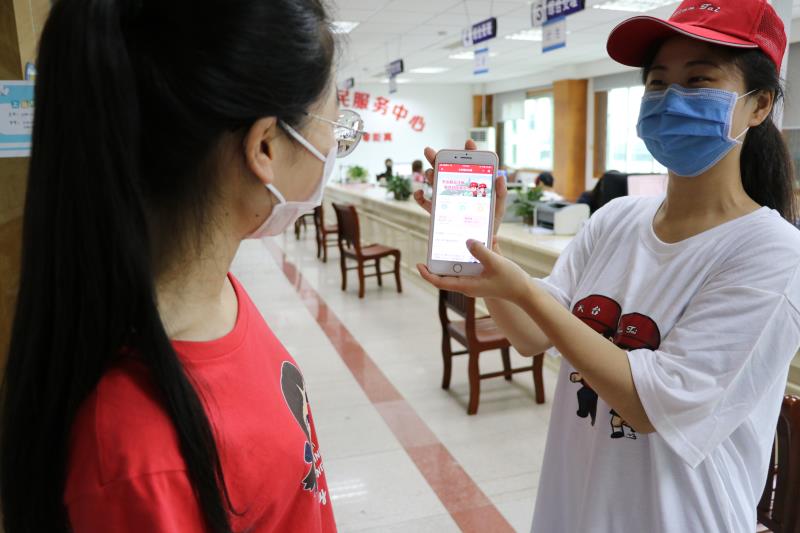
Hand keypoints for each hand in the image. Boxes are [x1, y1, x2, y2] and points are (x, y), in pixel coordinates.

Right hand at [413, 140, 506, 249]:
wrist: (477, 246)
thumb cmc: (489, 225)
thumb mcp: (497, 209)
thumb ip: (501, 193)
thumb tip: (500, 176)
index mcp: (472, 185)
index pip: (471, 165)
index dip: (470, 152)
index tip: (468, 143)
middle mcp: (457, 188)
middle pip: (446, 169)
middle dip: (437, 159)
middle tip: (430, 152)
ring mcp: (446, 199)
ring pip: (434, 182)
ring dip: (429, 176)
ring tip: (429, 174)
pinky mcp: (438, 212)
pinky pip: (426, 203)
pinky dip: (420, 197)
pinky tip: (420, 193)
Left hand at [416, 239, 531, 302]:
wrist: (524, 291)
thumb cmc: (510, 280)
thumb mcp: (496, 263)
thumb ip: (481, 251)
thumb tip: (467, 241)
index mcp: (467, 285)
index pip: (440, 282)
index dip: (428, 274)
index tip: (419, 265)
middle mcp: (467, 284)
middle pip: (445, 275)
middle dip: (437, 262)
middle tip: (433, 246)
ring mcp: (473, 281)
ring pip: (456, 269)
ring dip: (450, 258)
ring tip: (446, 241)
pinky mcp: (480, 277)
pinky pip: (467, 266)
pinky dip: (464, 256)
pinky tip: (468, 243)